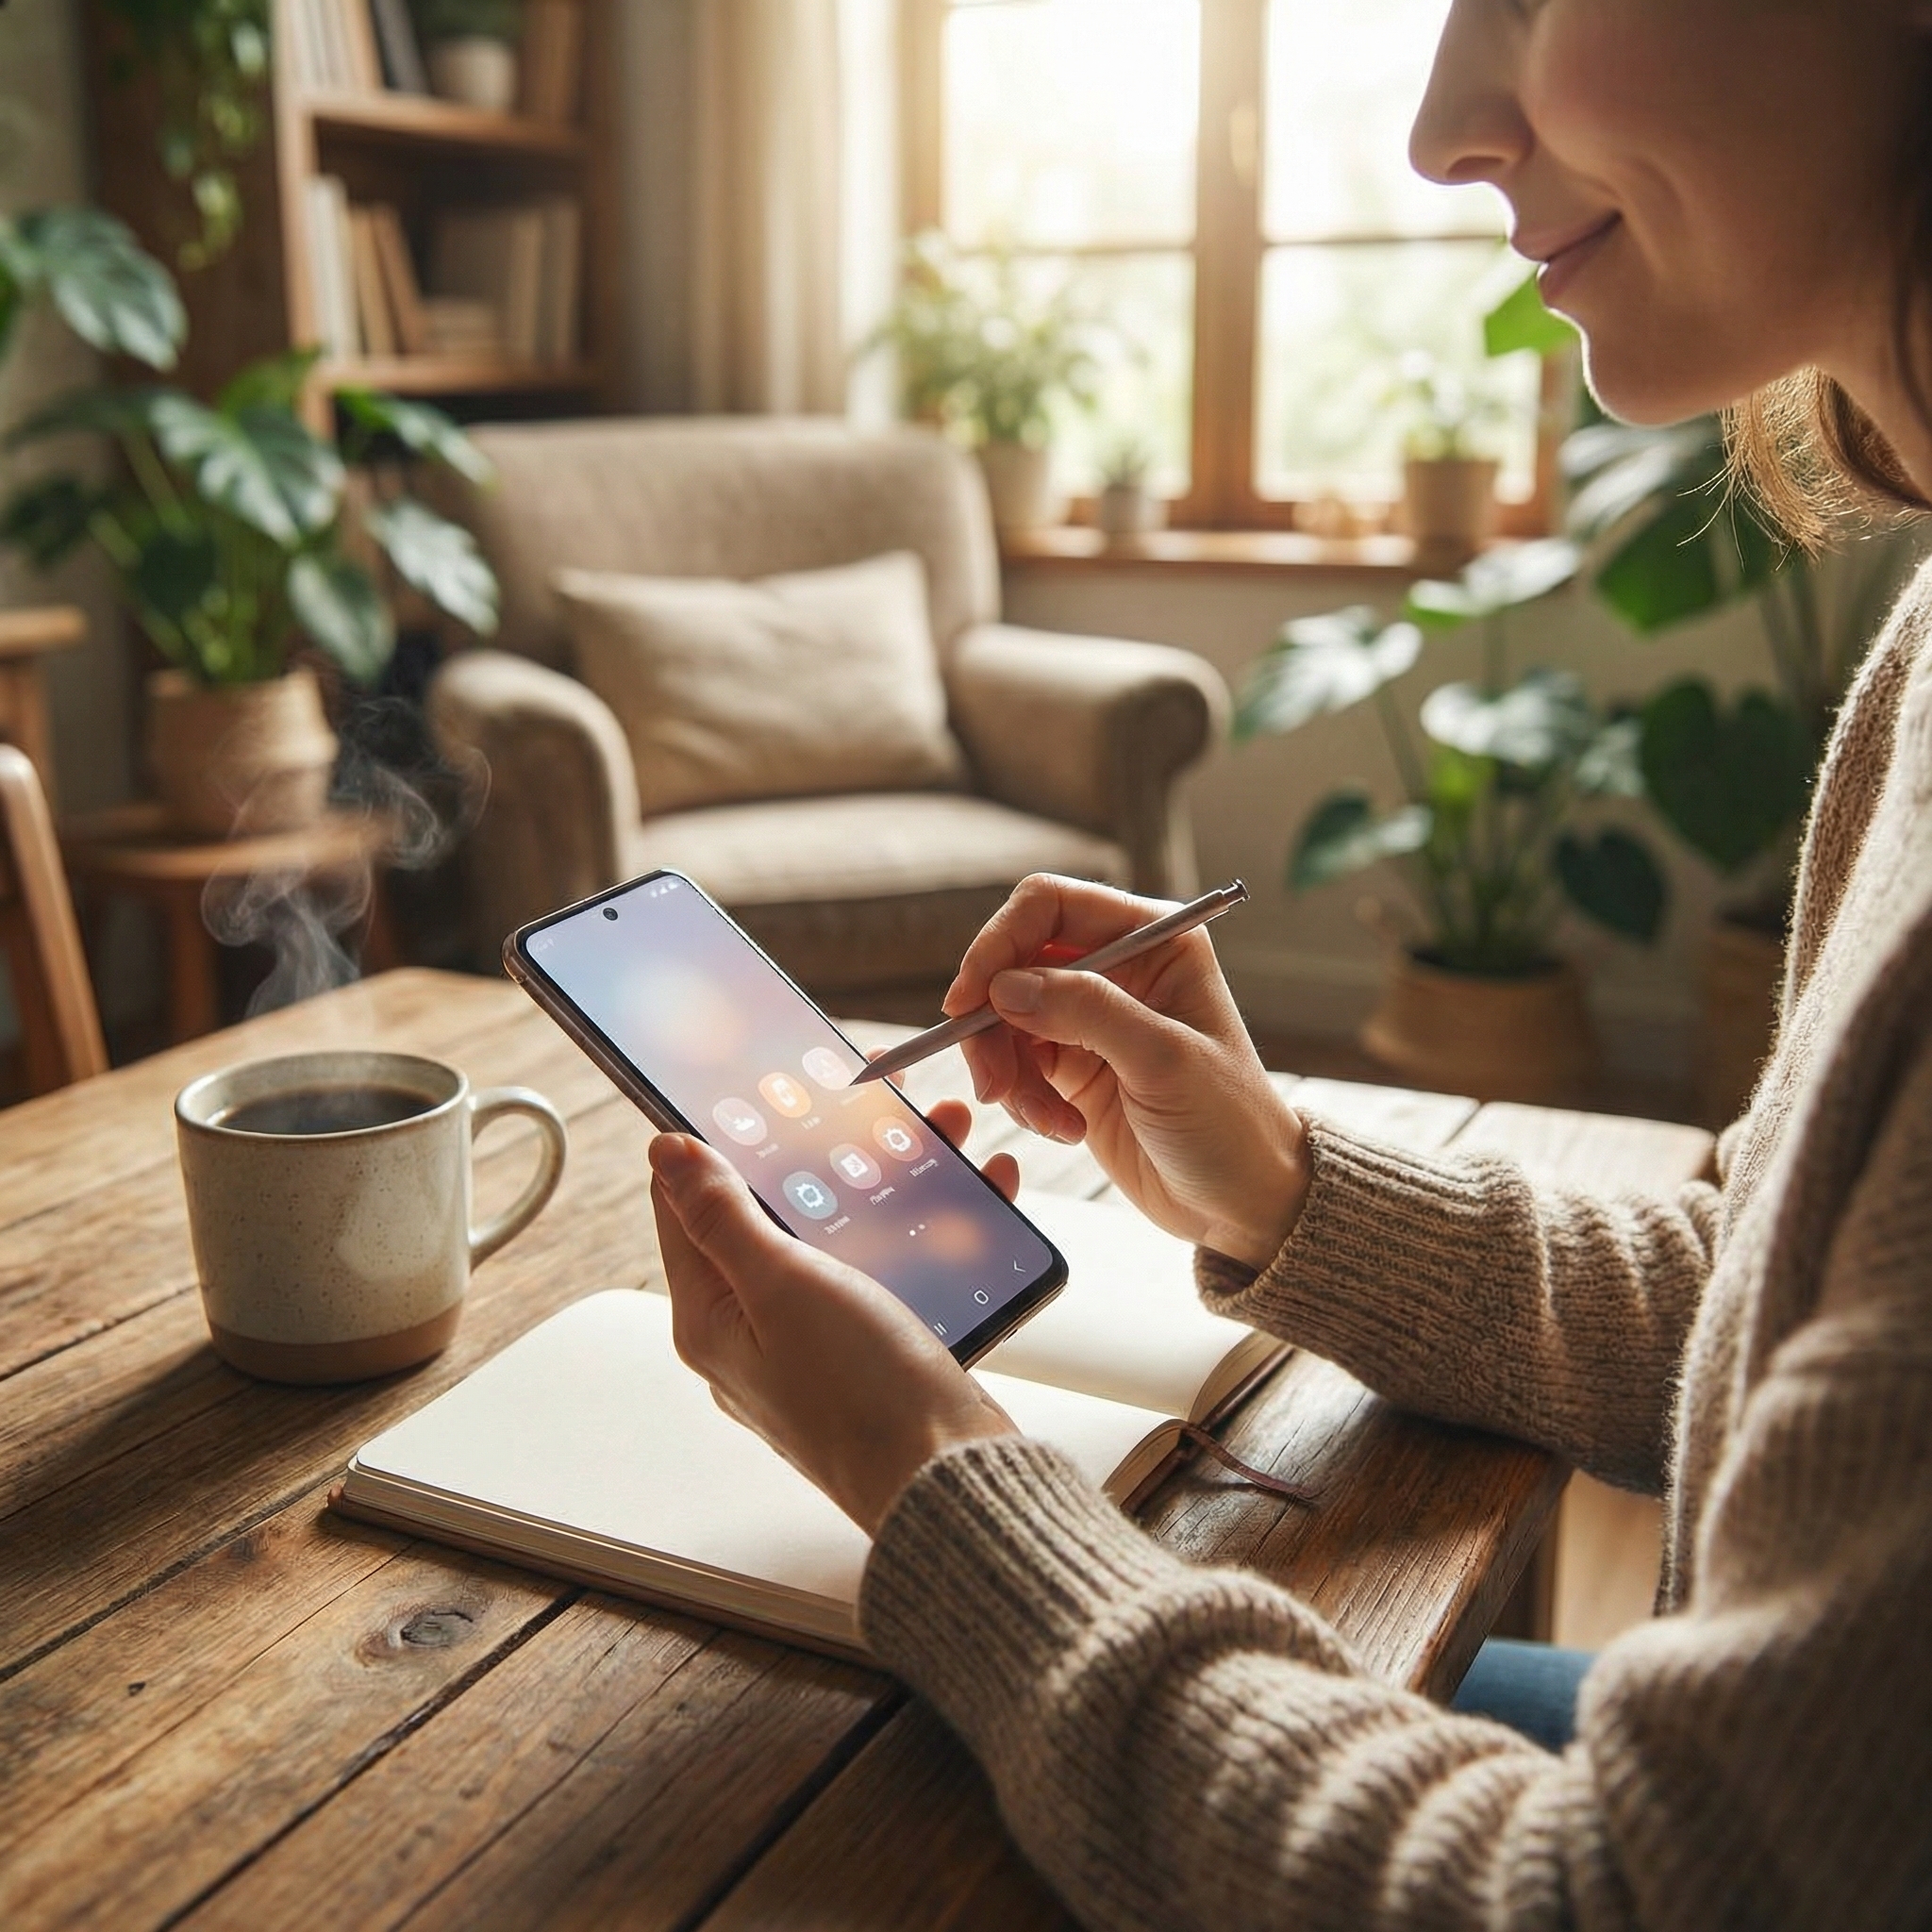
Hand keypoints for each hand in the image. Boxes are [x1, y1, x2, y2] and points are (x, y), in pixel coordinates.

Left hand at [648, 1096, 1018, 1535]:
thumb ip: (723, 1217)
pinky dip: (926, 1232)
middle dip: (825, 1153)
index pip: (689, 1208)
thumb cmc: (862, 1398)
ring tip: (942, 1136)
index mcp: (711, 1318)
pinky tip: (972, 1201)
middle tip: (872, 1104)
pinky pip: (891, 1272)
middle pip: (775, 1215)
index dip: (719, 1141)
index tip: (757, 1089)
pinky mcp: (874, 1356)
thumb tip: (666, 1155)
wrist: (952, 1482)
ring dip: (889, 1183)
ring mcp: (815, 1346)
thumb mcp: (782, 1287)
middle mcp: (753, 1334)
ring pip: (843, 1237)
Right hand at [946, 874, 1308, 1270]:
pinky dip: (1022, 1098)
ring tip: (1045, 1119)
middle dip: (993, 1022)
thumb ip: (1087, 1012)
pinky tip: (1062, 1127)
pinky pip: (1016, 1064)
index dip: (1000, 943)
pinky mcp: (1072, 1065)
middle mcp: (1119, 967)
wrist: (1241, 1201)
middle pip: (1014, 963)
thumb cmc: (1229, 1123)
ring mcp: (1091, 1017)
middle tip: (992, 1082)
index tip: (969, 999)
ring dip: (1008, 1070)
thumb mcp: (1164, 1061)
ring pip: (1005, 1018)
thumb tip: (1005, 986)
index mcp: (1154, 940)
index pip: (1051, 905)